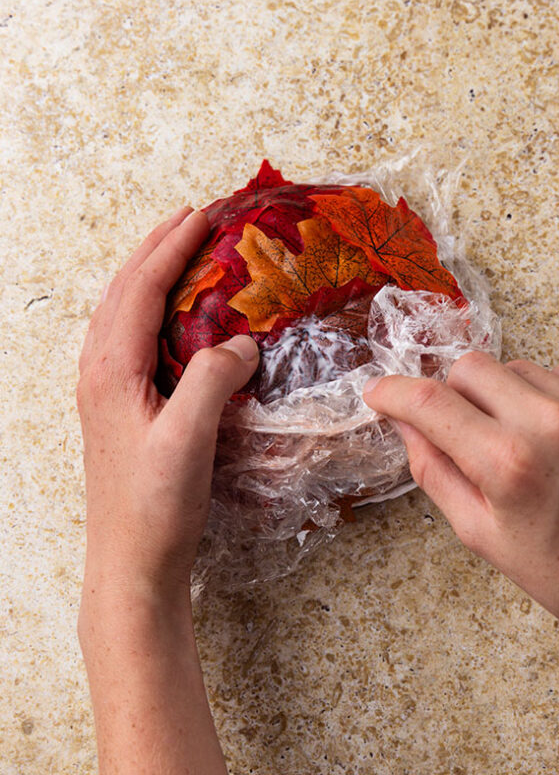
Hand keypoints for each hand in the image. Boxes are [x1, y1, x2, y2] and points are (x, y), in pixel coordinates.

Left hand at [76, 205, 259, 774]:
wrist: (130, 563)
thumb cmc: (155, 506)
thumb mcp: (188, 439)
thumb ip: (213, 380)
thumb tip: (241, 342)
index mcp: (112, 369)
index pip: (143, 288)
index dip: (173, 247)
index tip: (204, 214)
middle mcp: (99, 371)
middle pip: (124, 290)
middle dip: (156, 247)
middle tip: (191, 218)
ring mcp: (104, 390)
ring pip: (121, 311)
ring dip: (148, 273)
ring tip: (177, 250)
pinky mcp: (116, 407)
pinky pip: (127, 336)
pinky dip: (147, 307)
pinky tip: (166, 316)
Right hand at [363, 352, 558, 663]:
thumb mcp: (484, 536)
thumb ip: (435, 472)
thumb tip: (405, 425)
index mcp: (509, 465)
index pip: (429, 401)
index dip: (393, 392)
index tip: (380, 393)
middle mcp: (552, 424)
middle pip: (470, 367)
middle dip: (453, 394)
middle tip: (465, 432)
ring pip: (517, 369)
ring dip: (505, 397)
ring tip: (524, 446)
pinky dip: (548, 398)